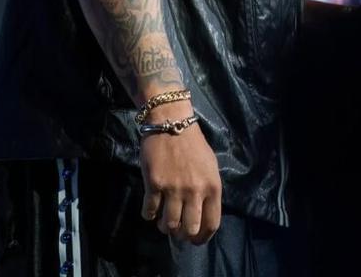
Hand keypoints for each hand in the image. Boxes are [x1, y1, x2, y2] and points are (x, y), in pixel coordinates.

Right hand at [140, 116, 221, 244]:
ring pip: (169, 225)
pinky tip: (150, 207)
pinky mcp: (154, 184)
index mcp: (212, 186)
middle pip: (189, 229)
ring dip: (164, 226)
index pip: (211, 224)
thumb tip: (202, 214)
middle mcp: (195, 191)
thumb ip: (208, 190)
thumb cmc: (192, 143)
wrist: (170, 121)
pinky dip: (148, 214)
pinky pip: (149, 212)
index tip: (194, 239)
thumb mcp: (209, 166)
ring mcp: (174, 188)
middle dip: (182, 234)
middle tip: (177, 230)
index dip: (202, 238)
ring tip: (162, 219)